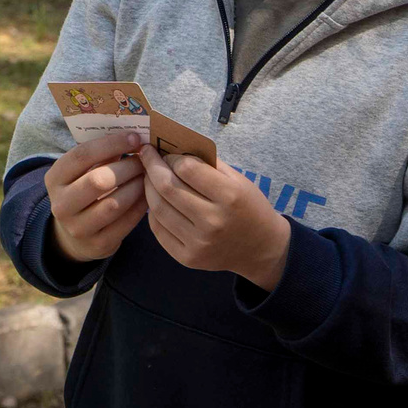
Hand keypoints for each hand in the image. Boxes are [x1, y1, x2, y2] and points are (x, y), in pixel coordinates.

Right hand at [42, 132, 148, 261]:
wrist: (74, 235)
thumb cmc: (84, 190)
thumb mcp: (82, 172)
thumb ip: (101, 153)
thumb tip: (134, 132)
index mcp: (55, 178)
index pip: (82, 155)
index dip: (111, 143)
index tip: (135, 137)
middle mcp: (61, 205)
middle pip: (99, 180)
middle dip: (128, 167)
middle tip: (145, 160)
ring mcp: (77, 228)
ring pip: (114, 204)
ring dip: (137, 187)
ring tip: (149, 177)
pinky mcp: (97, 245)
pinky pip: (126, 223)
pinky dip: (141, 206)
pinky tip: (149, 195)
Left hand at [138, 146, 290, 290]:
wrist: (261, 249)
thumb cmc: (249, 207)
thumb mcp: (238, 180)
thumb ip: (207, 164)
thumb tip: (173, 149)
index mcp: (229, 196)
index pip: (187, 169)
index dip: (172, 157)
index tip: (166, 152)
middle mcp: (213, 221)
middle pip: (168, 188)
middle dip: (152, 167)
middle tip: (146, 156)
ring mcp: (198, 242)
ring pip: (158, 208)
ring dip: (148, 188)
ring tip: (148, 177)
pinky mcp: (188, 258)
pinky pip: (159, 230)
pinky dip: (152, 212)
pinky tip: (155, 201)